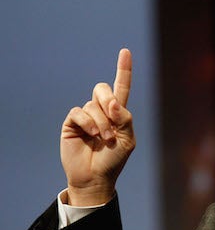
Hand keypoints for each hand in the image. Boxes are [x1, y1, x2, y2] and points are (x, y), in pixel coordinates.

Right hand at [60, 48, 135, 205]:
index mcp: (118, 113)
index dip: (123, 69)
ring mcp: (86, 116)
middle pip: (103, 89)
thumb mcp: (128, 140)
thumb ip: (125, 119)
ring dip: (102, 122)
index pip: (121, 87)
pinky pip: (79, 112)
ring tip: (104, 139)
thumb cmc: (114, 159)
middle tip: (114, 122)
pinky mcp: (72, 123)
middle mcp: (101, 110)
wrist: (96, 177)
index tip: (125, 51)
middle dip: (109, 102)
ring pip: (93, 105)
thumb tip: (113, 103)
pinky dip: (88, 123)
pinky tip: (92, 135)